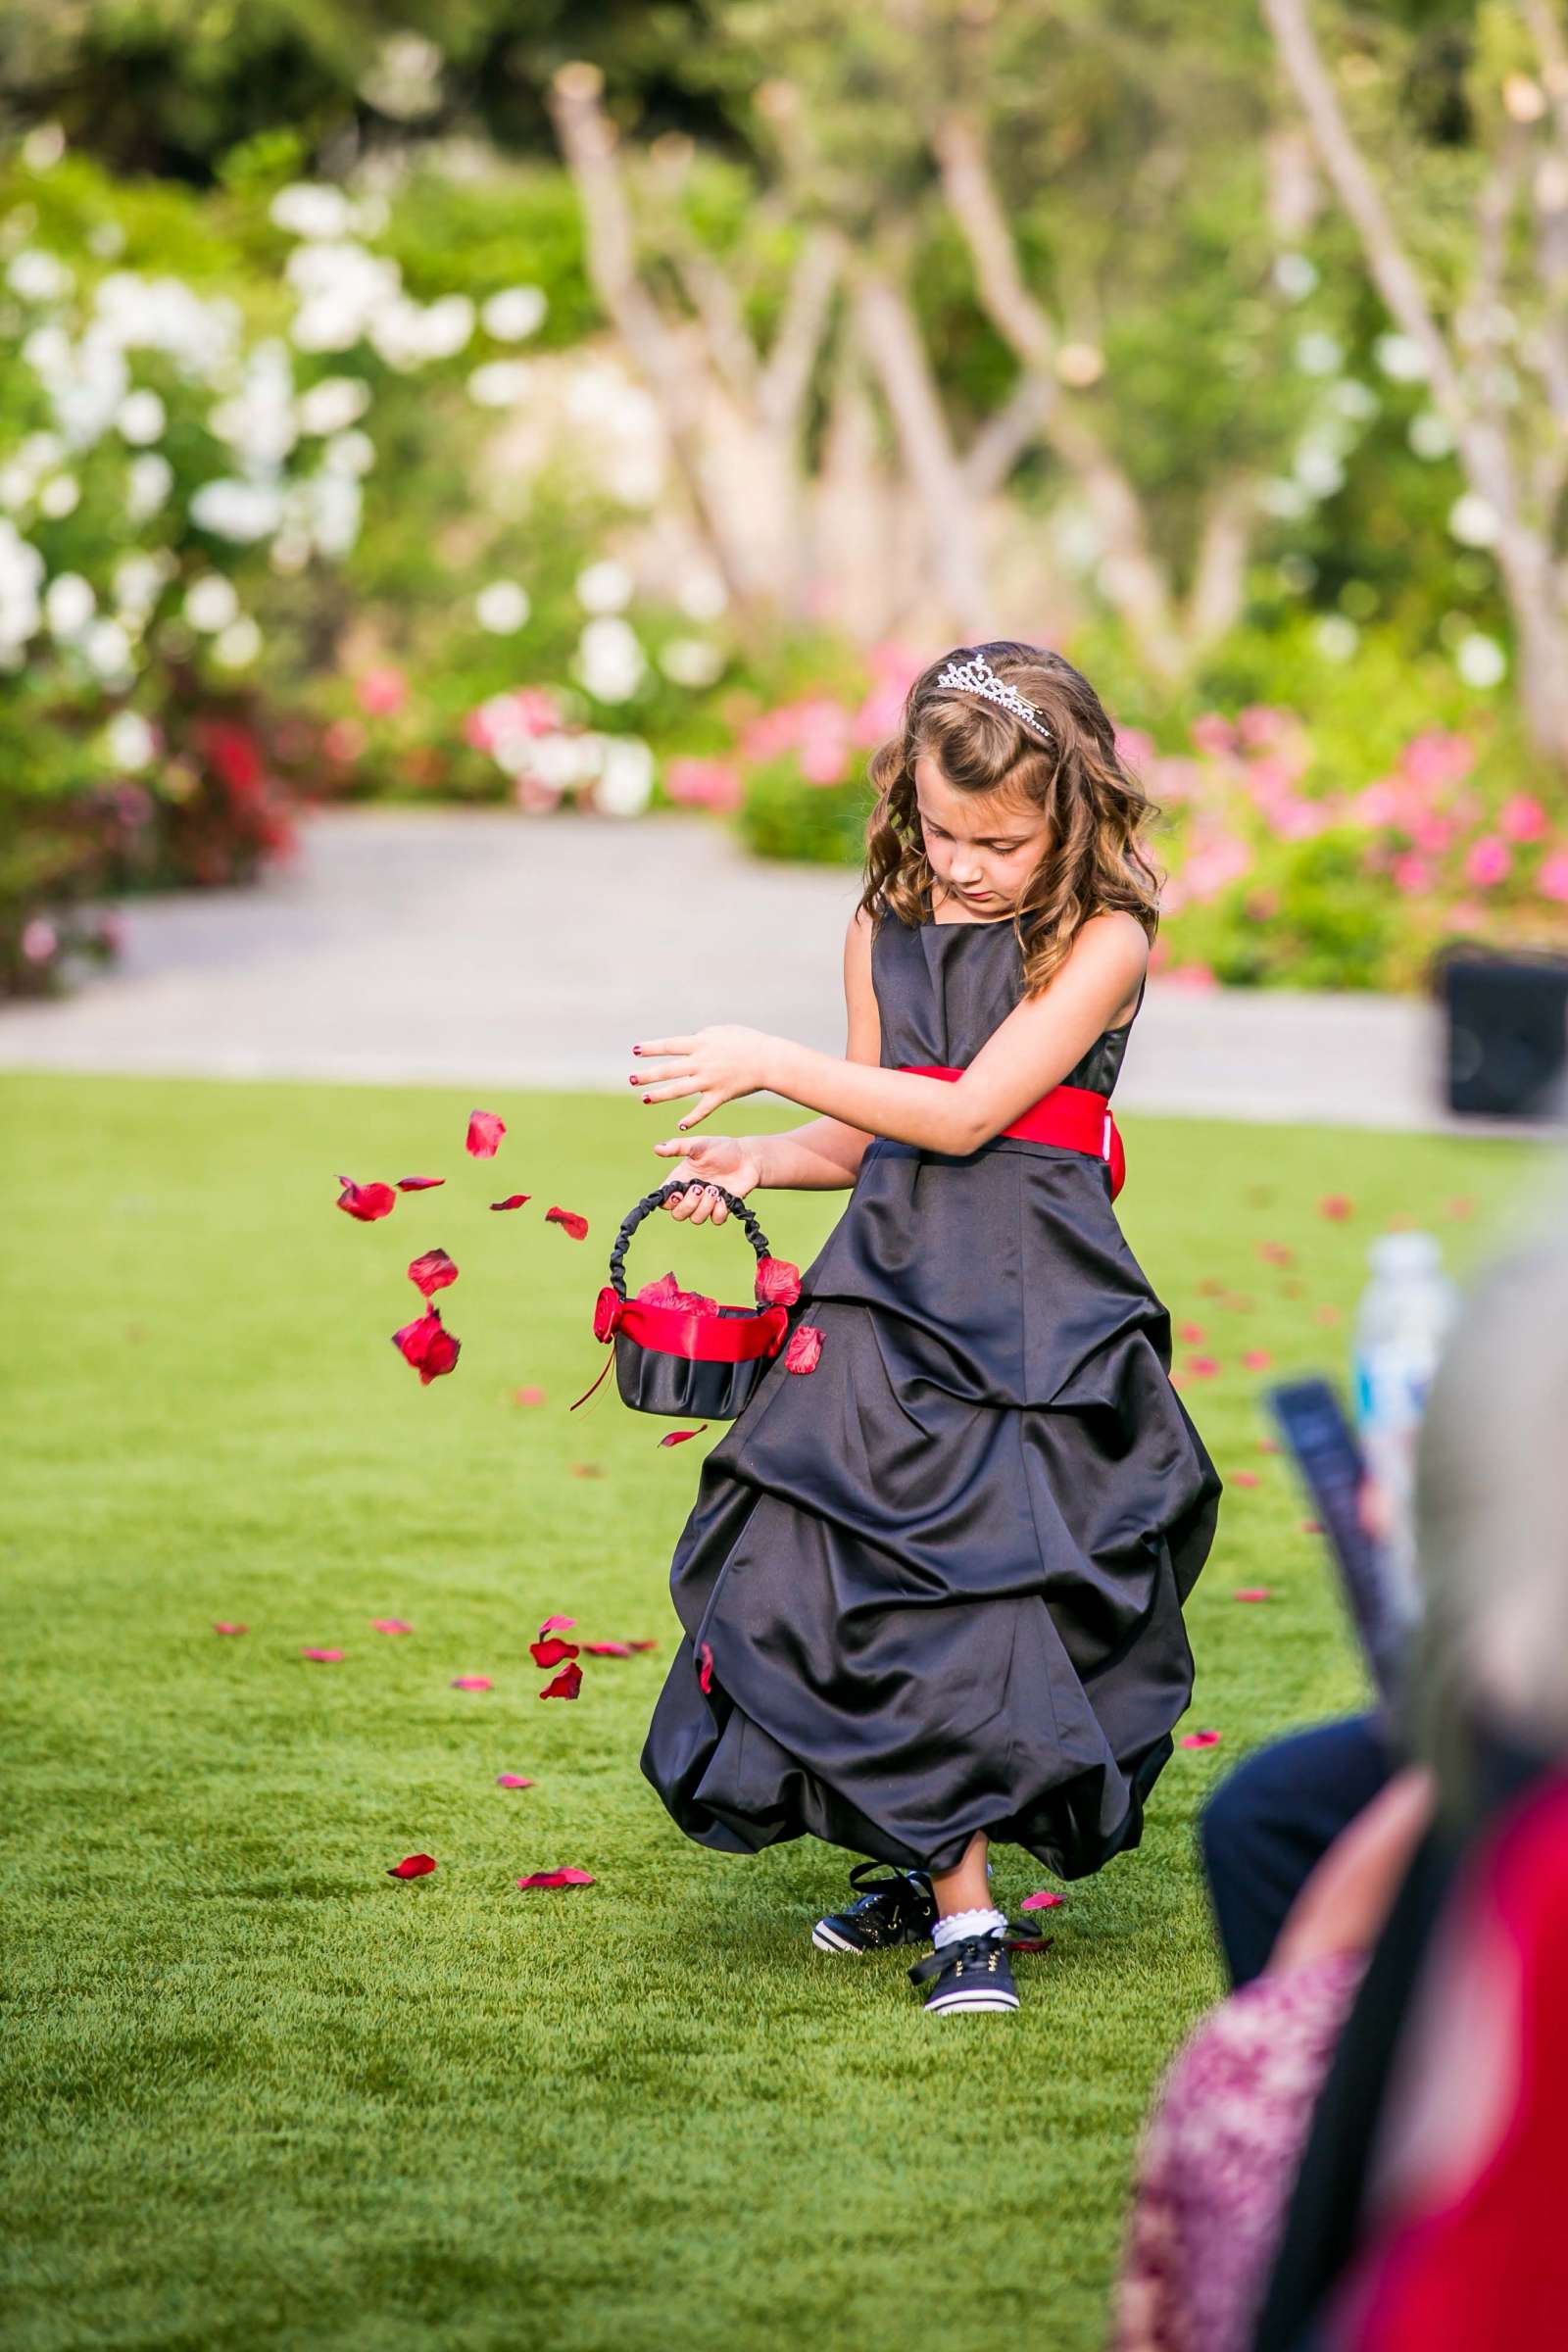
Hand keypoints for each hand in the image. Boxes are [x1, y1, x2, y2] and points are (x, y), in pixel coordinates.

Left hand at [631, 1025, 778, 1130]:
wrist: (769, 1060)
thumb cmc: (747, 1041)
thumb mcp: (722, 1031)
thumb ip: (703, 1036)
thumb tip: (691, 1039)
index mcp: (700, 1044)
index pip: (669, 1046)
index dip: (651, 1048)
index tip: (635, 1051)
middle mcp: (701, 1063)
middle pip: (668, 1070)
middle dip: (647, 1076)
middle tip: (631, 1080)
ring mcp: (709, 1080)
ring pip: (679, 1090)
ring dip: (660, 1095)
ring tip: (644, 1099)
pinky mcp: (720, 1095)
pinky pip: (703, 1109)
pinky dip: (692, 1118)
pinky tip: (680, 1125)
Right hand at [651, 1134, 763, 1222]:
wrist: (748, 1157)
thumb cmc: (722, 1148)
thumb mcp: (699, 1144)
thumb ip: (678, 1146)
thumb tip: (656, 1149)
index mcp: (681, 1180)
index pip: (665, 1201)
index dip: (667, 1202)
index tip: (678, 1192)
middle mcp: (691, 1195)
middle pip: (678, 1214)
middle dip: (688, 1204)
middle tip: (700, 1188)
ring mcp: (706, 1204)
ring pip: (696, 1219)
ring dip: (705, 1205)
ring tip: (715, 1189)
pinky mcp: (722, 1208)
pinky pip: (715, 1220)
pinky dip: (719, 1210)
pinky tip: (724, 1196)